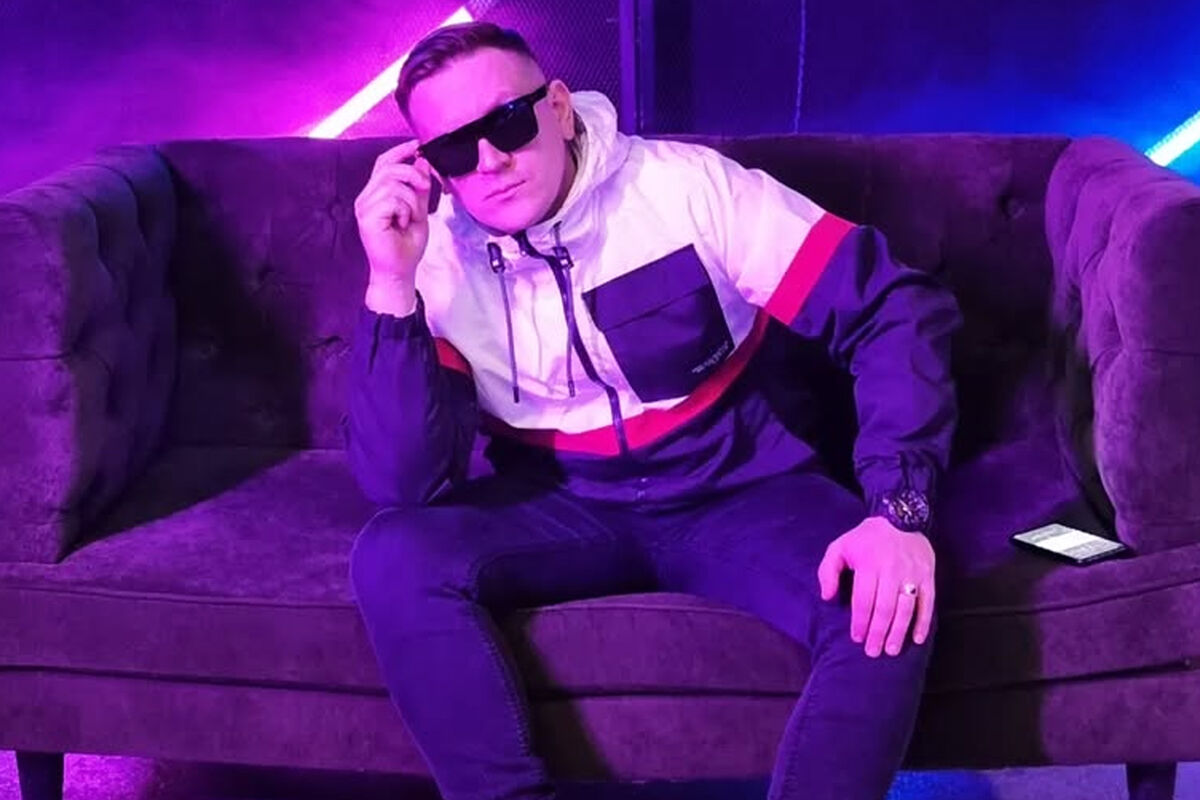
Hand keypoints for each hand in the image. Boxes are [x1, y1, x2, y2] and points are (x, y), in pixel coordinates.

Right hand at [354, 139, 434, 290]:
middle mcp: (366, 197)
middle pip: (389, 168)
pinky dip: (405, 210)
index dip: (400, 151)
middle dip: (413, 174)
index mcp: (375, 194)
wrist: (399, 271)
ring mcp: (364, 207)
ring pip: (393, 183)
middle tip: (425, 188)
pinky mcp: (367, 216)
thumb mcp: (419, 211)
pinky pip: (392, 199)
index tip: (418, 145)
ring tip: (410, 218)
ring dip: (411, 200)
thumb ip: (419, 188)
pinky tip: (402, 224)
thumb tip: (421, 161)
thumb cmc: (406, 245)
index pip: (383, 162)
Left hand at [817, 517, 935, 657]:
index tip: (856, 638)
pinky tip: (918, 639)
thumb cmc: (866, 537)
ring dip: (899, 632)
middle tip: (873, 652)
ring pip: (906, 609)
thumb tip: (828, 597)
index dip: (860, 621)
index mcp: (869, 564)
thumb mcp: (840, 546)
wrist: (901, 516)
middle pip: (884, 608)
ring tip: (891, 650)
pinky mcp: (928, 576)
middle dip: (878, 633)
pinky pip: (928, 602)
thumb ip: (827, 570)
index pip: (864, 600)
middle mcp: (892, 570)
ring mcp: (912, 574)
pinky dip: (924, 622)